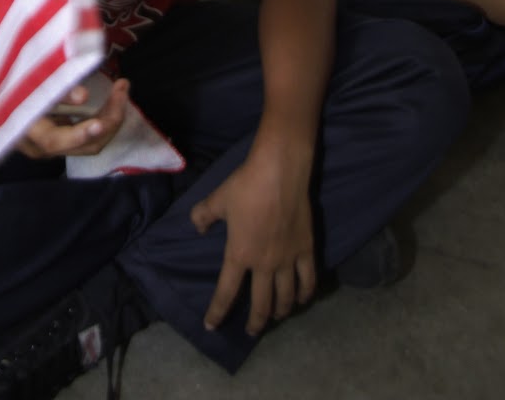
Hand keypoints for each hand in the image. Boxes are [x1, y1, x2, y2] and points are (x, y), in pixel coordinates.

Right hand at [17, 77, 129, 160]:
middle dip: (110, 118)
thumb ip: (53, 91)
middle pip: (85, 145)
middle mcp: (44, 149)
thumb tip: (83, 95)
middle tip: (122, 86)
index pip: (55, 140)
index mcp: (29, 136)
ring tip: (120, 89)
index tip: (100, 122)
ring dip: (110, 117)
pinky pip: (88, 135)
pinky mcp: (62, 140)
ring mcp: (55, 148)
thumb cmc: (8, 90)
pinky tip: (111, 99)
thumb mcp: (27, 87)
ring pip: (91, 142)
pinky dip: (102, 118)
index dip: (79, 133)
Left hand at [192, 149, 315, 335]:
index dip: (218, 312)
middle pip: (261, 304)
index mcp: (239, 255)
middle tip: (251, 332)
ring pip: (286, 298)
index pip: (226, 292)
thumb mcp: (218, 200)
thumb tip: (196, 226)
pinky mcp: (306, 250)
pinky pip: (308, 280)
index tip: (212, 326)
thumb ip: (204, 215)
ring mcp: (288, 260)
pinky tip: (302, 300)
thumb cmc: (245, 186)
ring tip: (276, 317)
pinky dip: (305, 294)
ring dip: (280, 312)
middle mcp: (264, 264)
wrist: (279, 173)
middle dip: (255, 323)